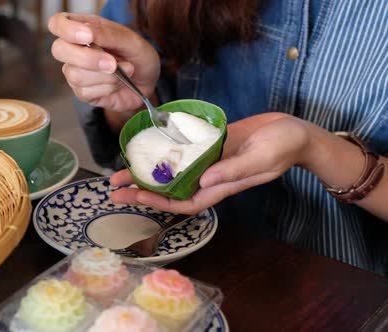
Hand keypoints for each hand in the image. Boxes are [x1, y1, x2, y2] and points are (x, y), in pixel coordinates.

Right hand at [48, 13, 159, 112]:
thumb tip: (88, 31)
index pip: (58, 23)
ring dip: (106, 76)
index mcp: (84, 29)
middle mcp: (75, 49)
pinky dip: (108, 88)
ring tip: (126, 70)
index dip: (67, 29)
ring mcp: (76, 72)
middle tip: (112, 63)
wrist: (148, 82)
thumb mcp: (132, 41)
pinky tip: (119, 84)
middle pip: (59, 50)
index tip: (88, 37)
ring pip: (75, 75)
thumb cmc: (139, 56)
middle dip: (87, 58)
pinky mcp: (82, 92)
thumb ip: (109, 35)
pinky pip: (86, 92)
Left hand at [110, 113, 312, 214]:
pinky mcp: (210, 145)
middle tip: (114, 187)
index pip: (184, 202)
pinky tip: (148, 145)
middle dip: (142, 190)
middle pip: (170, 189)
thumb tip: (203, 181)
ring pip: (172, 170)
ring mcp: (209, 161)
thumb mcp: (261, 159)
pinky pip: (183, 151)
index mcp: (221, 185)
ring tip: (122, 168)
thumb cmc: (283, 147)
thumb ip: (232, 171)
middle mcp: (210, 176)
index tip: (136, 195)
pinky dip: (166, 150)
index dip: (159, 202)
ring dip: (148, 170)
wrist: (294, 130)